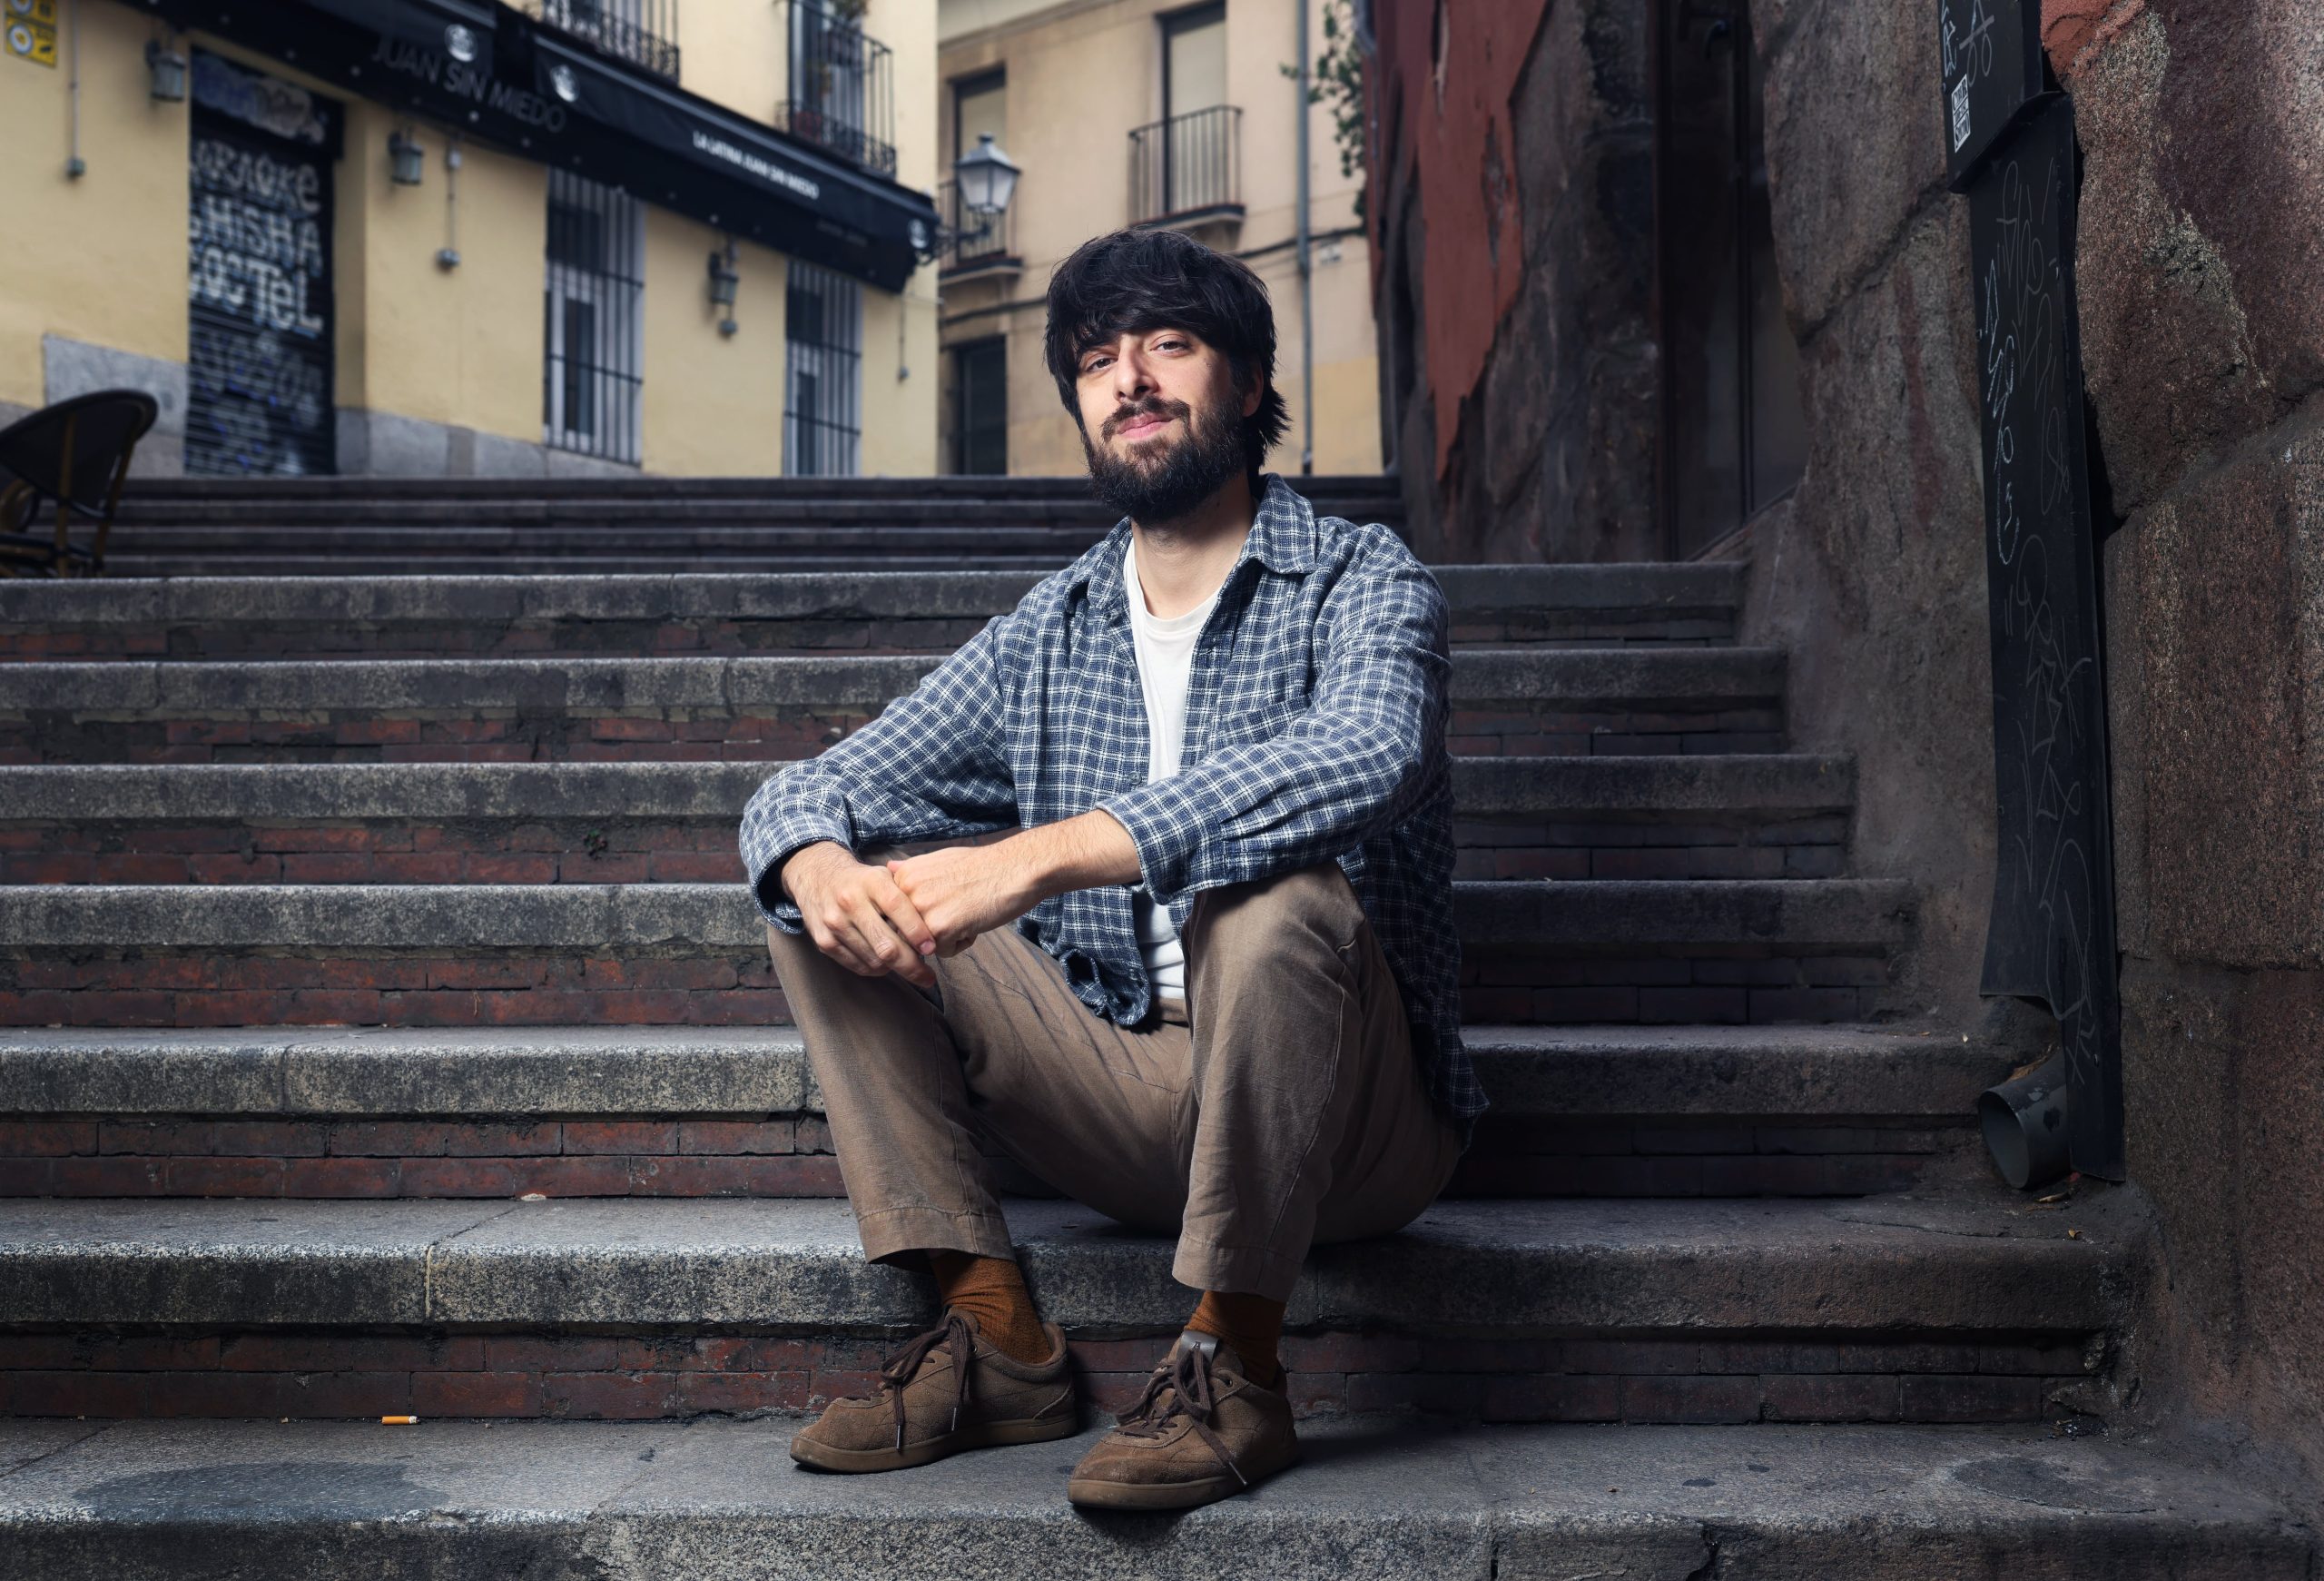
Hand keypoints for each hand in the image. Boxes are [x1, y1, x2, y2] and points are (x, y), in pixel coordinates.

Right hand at [779, 842, 939, 986]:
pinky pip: (857, 966)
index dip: (917, 931)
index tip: (932, 948)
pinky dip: (876, 970)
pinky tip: (886, 965)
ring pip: (873, 960)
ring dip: (895, 969)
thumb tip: (937, 925)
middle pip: (886, 945)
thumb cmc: (862, 880)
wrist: (816, 875)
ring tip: (908, 967)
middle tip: (928, 977)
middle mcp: (850, 901)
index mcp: (870, 881)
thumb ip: (908, 896)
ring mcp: (834, 923)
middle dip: (911, 965)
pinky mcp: (823, 941)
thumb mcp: (885, 876)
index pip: (898, 908)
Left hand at [882, 842, 1040, 957]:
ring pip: (924, 945)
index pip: (895, 915)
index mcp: (904, 876)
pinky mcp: (940, 928)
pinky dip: (962, 943)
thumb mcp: (940, 859)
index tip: (943, 903)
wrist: (1015, 868)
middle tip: (958, 908)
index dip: (920, 917)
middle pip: (907, 933)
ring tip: (967, 912)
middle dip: (930, 930)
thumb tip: (889, 869)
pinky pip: (944, 953)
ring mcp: (922, 910)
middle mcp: (906, 892)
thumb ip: (912, 870)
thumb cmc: (983, 865)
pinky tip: (976, 920)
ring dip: (947, 937)